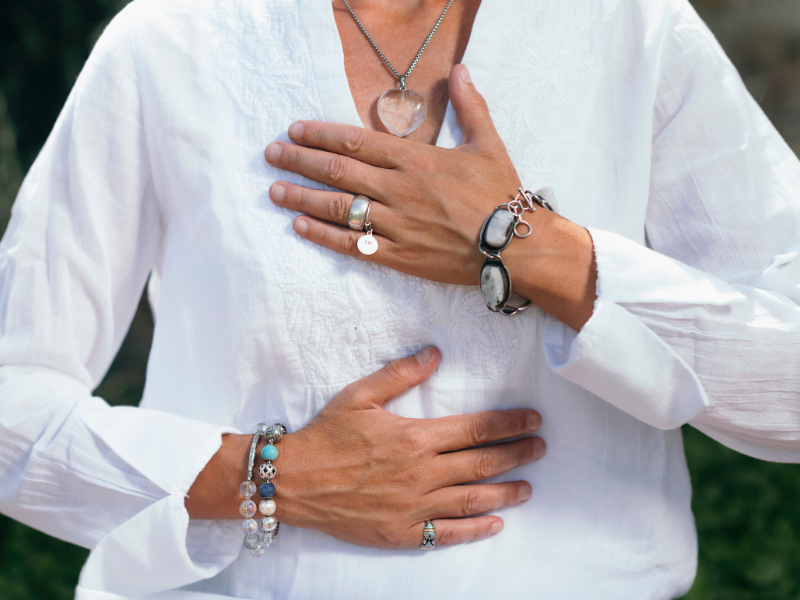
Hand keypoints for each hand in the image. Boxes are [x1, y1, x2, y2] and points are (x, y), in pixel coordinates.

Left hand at [265, 64, 596, 330]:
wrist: (515, 246)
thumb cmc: (501, 195)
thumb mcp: (488, 144)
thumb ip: (469, 106)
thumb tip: (460, 69)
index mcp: (414, 160)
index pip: (355, 141)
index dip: (320, 134)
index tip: (294, 129)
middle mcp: (397, 190)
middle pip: (337, 171)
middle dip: (299, 161)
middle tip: (271, 155)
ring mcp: (394, 224)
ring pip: (337, 207)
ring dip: (301, 197)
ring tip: (274, 191)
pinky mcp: (397, 255)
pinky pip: (352, 244)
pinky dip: (324, 235)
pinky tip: (300, 227)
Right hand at [275, 346, 544, 547]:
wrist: (294, 481)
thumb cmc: (326, 435)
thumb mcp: (360, 396)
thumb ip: (401, 374)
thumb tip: (435, 354)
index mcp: (416, 437)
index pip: (477, 428)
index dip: (510, 424)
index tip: (532, 419)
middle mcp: (423, 473)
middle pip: (483, 462)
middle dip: (518, 454)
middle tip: (540, 448)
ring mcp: (415, 506)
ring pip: (473, 498)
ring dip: (506, 492)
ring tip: (528, 487)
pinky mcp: (402, 532)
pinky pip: (448, 533)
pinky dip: (475, 529)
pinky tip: (495, 524)